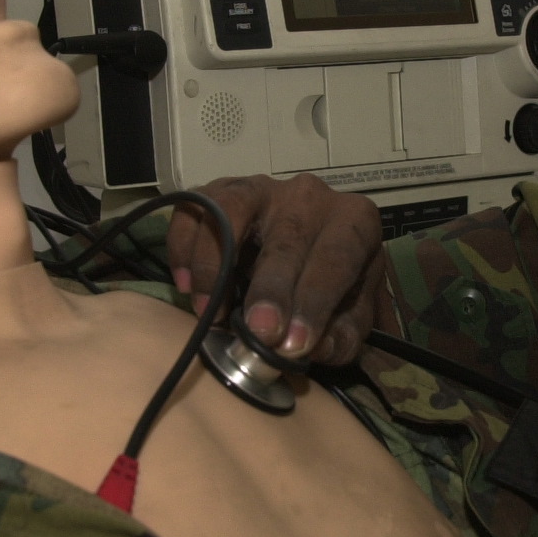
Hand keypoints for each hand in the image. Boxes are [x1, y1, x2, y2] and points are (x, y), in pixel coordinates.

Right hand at [166, 173, 390, 364]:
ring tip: (209, 311)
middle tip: (258, 332)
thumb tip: (312, 348)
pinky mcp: (223, 190)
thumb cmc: (334, 288)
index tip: (293, 344)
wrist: (312, 255)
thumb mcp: (351, 317)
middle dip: (271, 289)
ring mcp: (263, 188)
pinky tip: (185, 284)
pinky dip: (183, 245)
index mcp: (354, 221)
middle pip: (287, 237)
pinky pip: (195, 206)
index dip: (315, 302)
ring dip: (215, 262)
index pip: (337, 258)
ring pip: (232, 208)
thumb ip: (340, 337)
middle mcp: (310, 196)